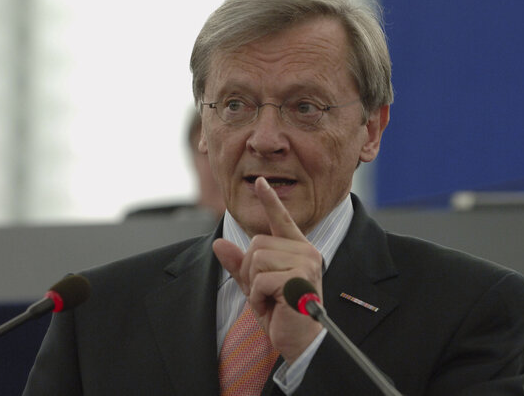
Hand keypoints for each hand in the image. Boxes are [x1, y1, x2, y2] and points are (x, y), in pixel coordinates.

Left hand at [212, 177, 323, 362]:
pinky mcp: (298, 278)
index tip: (261, 182)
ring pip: (256, 259)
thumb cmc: (282, 314)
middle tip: (265, 293)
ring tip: (270, 300)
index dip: (270, 201)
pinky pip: (260, 279)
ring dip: (254, 285)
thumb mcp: (255, 286)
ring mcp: (304, 263)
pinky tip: (272, 307)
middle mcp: (305, 252)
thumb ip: (239, 265)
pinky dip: (258, 297)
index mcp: (298, 250)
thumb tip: (218, 244)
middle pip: (257, 243)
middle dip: (250, 270)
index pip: (282, 220)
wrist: (301, 342)